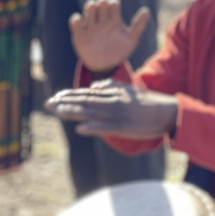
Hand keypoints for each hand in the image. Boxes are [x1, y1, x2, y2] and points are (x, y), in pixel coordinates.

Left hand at [46, 81, 177, 138]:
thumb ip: (112, 86)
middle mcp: (113, 101)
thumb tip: (95, 86)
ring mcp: (118, 114)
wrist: (167, 111)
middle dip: (65, 102)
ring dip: (73, 112)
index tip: (54, 97)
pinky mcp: (124, 126)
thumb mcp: (129, 90)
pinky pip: (105, 127)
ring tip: (57, 112)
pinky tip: (80, 128)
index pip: (87, 93)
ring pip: (91, 112)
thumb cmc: (147, 103)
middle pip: (85, 101)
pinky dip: (92, 127)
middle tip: (47, 104)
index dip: (69, 95)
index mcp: (113, 93)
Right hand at [69, 0, 150, 72]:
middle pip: (100, 4)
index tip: (114, 6)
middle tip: (103, 6)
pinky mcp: (80, 35)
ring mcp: (91, 28)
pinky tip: (81, 22)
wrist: (106, 66)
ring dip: (90, 6)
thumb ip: (139, 26)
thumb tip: (146, 10)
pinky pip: (75, 23)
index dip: (113, 2)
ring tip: (93, 8)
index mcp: (114, 20)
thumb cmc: (119, 51)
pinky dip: (76, 19)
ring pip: (88, 10)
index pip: (113, 4)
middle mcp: (102, 21)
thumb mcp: (131, 40)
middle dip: (102, 2)